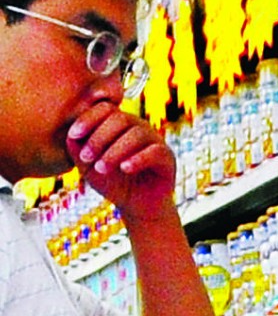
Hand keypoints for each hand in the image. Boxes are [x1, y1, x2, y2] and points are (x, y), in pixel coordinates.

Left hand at [66, 102, 175, 220]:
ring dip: (114, 151)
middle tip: (87, 158)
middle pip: (120, 119)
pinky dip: (137, 159)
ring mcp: (155, 141)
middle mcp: (139, 127)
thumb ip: (77, 148)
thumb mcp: (88, 165)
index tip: (73, 135)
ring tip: (101, 169)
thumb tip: (71, 133)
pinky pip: (154, 151)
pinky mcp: (167, 157)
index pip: (105, 108)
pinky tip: (125, 169)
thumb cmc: (112, 182)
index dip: (88, 118)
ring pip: (136, 134)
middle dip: (99, 138)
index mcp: (120, 124)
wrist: (136, 207)